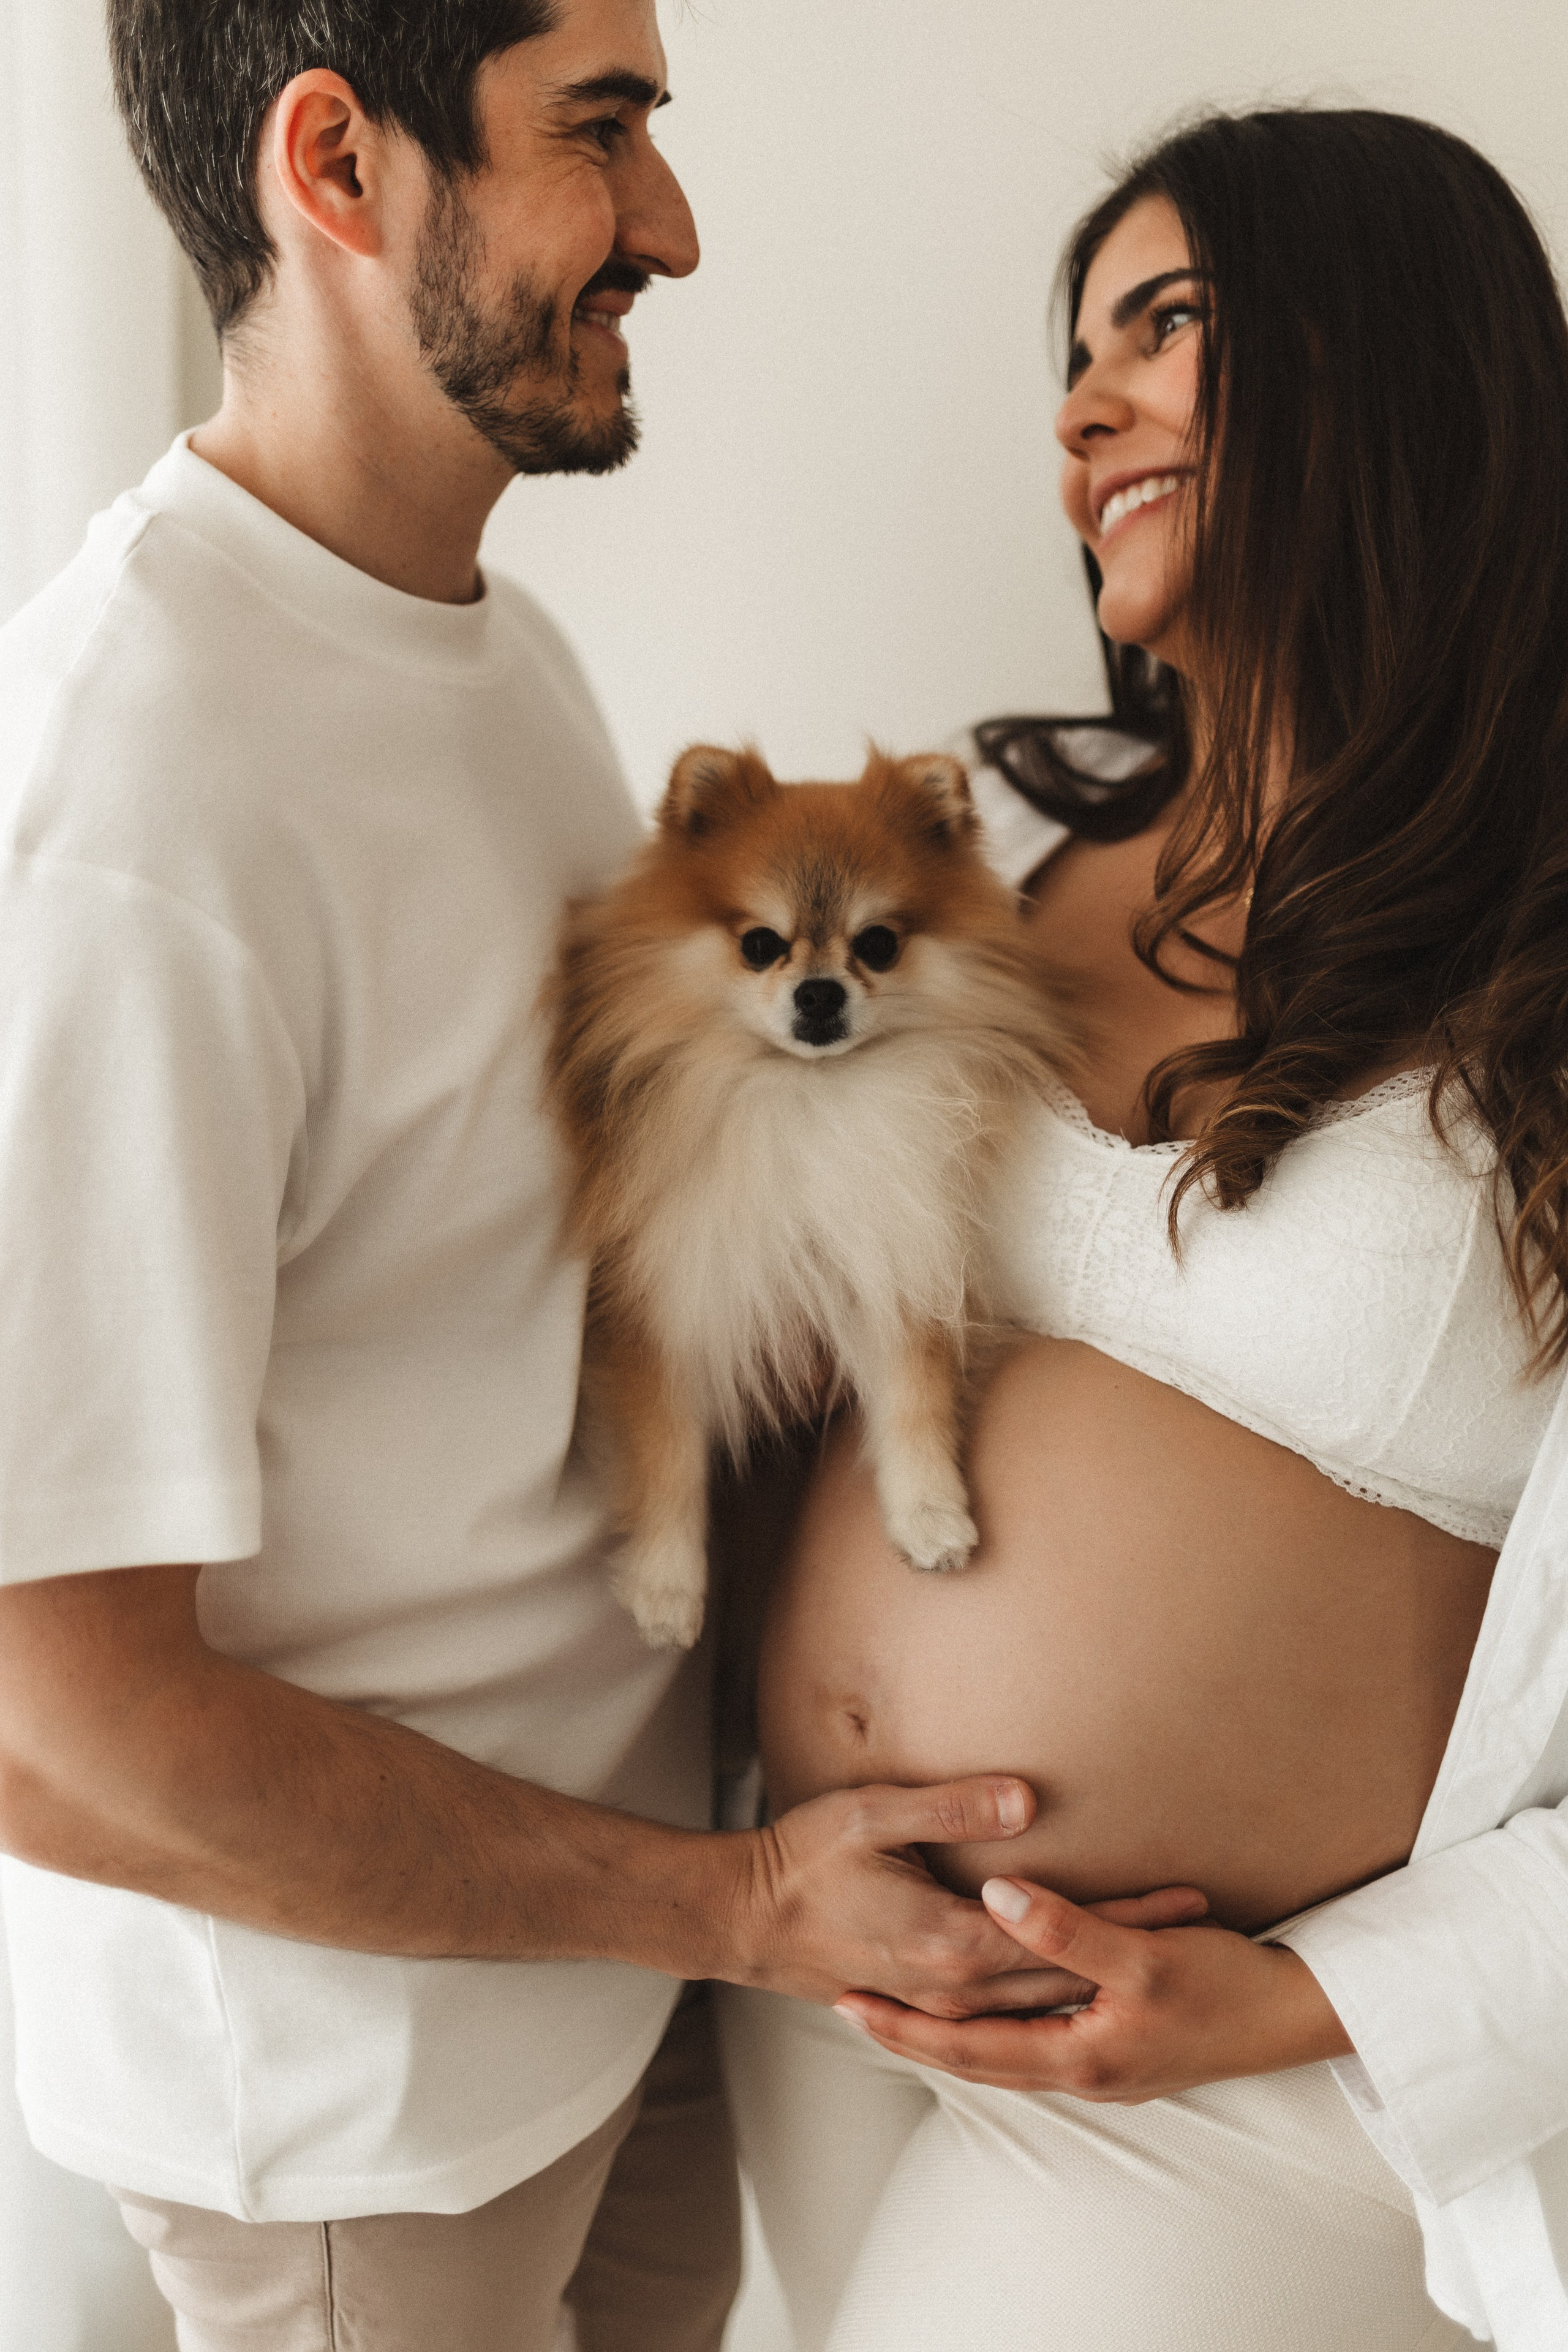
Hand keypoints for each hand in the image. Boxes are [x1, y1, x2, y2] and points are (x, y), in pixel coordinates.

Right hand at [733, 1781, 1206, 2016]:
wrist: (743, 1919)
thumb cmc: (802, 1859)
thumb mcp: (871, 1813)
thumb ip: (952, 1808)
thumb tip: (1027, 1801)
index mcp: (950, 1944)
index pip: (1065, 1934)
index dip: (1129, 1915)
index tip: (1186, 1896)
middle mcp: (955, 1988)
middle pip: (1067, 1977)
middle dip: (1134, 1949)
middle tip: (1203, 1928)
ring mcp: (941, 2004)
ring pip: (1042, 2003)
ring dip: (1103, 1977)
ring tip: (1161, 1955)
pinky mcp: (928, 2005)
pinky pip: (1011, 2014)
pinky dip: (1058, 2000)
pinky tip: (1084, 1990)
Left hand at [834, 1874, 1351, 2097]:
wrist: (1294, 2018)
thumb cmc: (1226, 1986)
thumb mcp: (1146, 1954)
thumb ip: (1067, 1928)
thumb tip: (995, 1896)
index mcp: (1078, 2055)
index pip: (967, 2046)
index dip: (906, 2026)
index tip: (848, 2002)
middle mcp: (1082, 2072)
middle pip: (975, 2059)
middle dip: (911, 2034)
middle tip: (849, 2006)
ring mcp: (1102, 2068)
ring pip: (1003, 2055)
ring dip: (949, 2032)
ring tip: (898, 2007)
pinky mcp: (1120, 2050)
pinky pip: (1034, 2045)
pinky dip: (994, 2029)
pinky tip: (984, 2008)